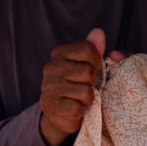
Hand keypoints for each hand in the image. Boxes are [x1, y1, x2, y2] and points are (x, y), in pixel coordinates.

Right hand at [38, 29, 106, 145]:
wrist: (63, 114)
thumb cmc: (79, 85)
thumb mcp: (88, 64)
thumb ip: (93, 48)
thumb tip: (99, 32)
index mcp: (59, 52)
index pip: (88, 49)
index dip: (97, 61)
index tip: (93, 69)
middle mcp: (50, 67)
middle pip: (88, 71)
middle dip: (93, 82)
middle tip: (84, 86)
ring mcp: (48, 86)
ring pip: (86, 91)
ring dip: (88, 98)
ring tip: (79, 97)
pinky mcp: (50, 105)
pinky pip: (78, 108)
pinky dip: (81, 110)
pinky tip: (74, 108)